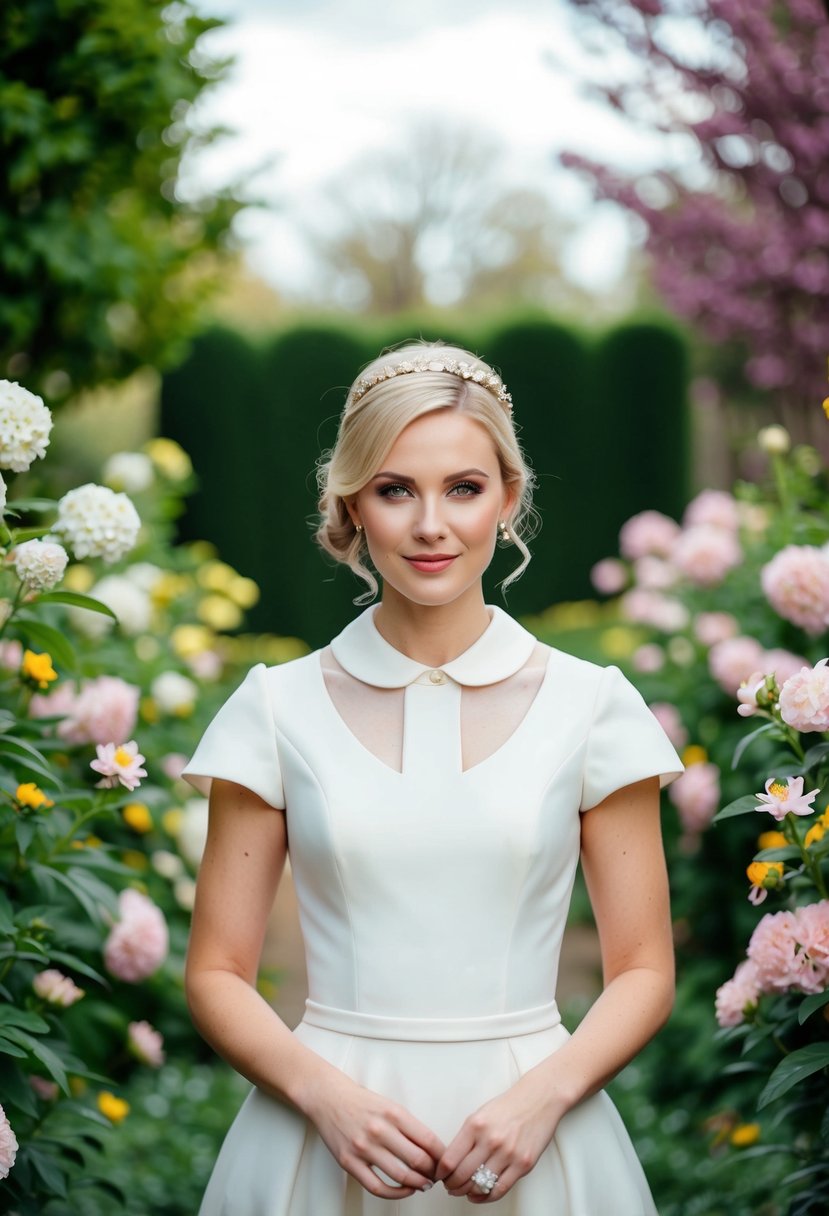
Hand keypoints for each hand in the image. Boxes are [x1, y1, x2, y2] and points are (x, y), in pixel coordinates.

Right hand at [307, 1072, 444, 1199]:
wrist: (329, 1098)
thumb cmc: (361, 1102)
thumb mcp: (390, 1106)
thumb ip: (409, 1126)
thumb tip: (431, 1149)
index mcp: (394, 1113)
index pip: (427, 1139)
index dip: (441, 1156)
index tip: (446, 1162)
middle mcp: (379, 1130)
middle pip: (417, 1160)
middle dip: (432, 1172)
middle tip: (437, 1176)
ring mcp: (363, 1147)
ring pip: (400, 1176)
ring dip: (417, 1184)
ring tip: (424, 1185)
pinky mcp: (349, 1162)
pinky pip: (377, 1187)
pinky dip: (395, 1194)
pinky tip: (403, 1191)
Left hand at [435, 1074, 561, 1203]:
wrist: (539, 1099)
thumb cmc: (508, 1106)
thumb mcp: (480, 1115)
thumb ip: (466, 1137)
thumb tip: (451, 1162)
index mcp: (475, 1125)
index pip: (450, 1159)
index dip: (441, 1173)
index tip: (439, 1176)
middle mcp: (490, 1140)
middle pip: (462, 1175)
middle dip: (452, 1186)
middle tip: (450, 1187)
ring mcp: (508, 1154)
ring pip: (479, 1185)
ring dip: (467, 1193)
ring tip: (464, 1191)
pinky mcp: (523, 1164)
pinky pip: (500, 1189)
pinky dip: (486, 1197)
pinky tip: (479, 1195)